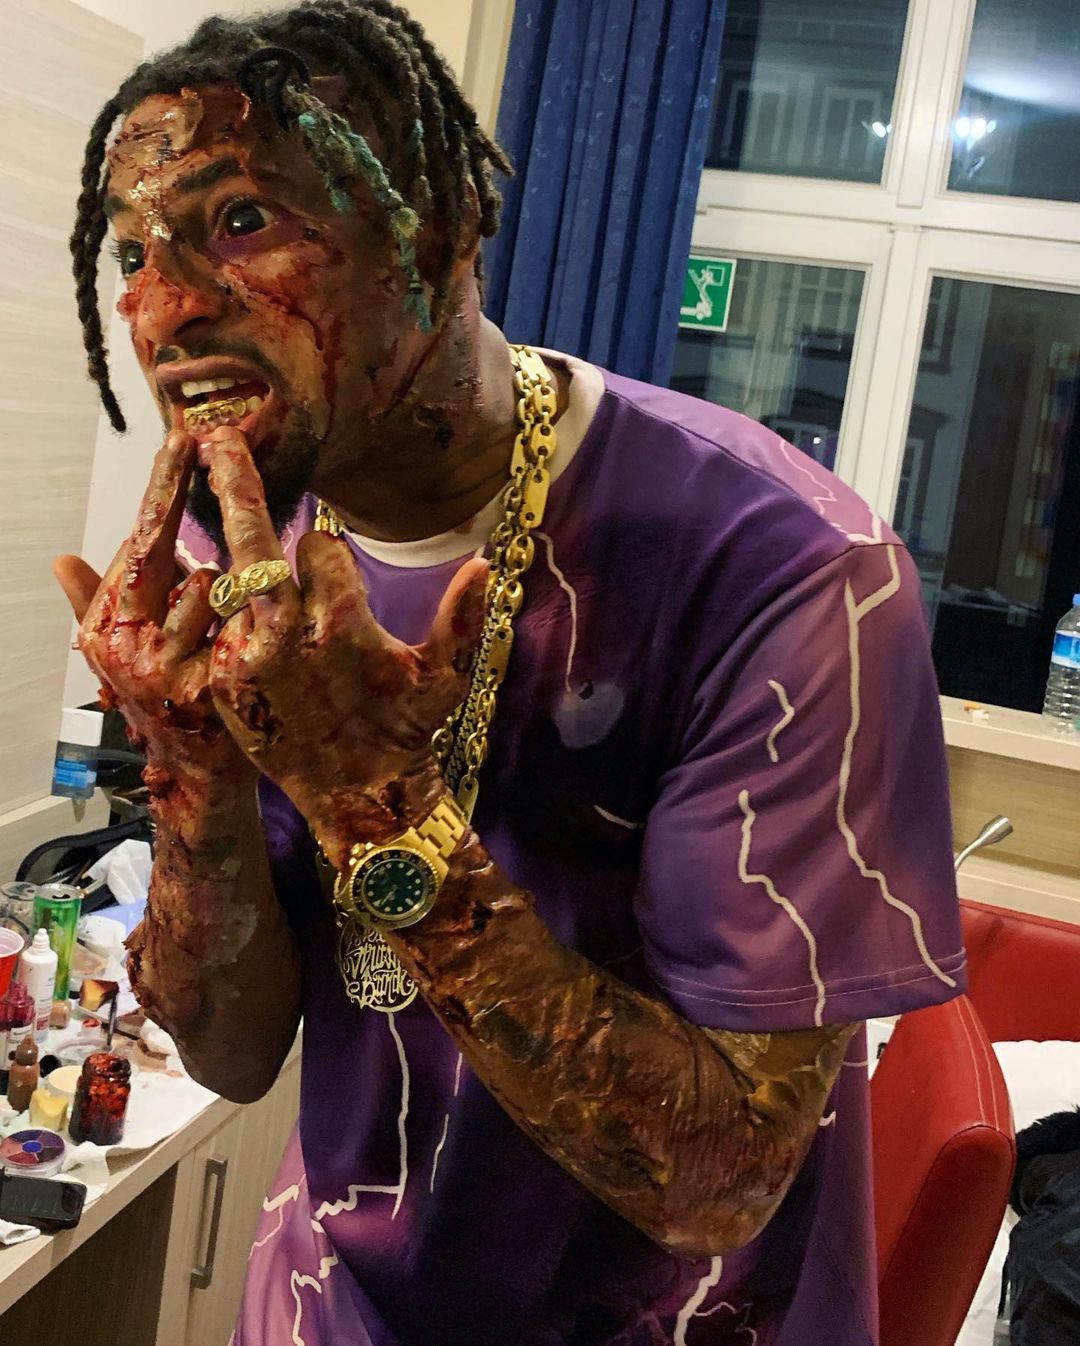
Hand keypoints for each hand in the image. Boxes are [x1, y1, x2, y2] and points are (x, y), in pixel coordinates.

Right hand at [54, 431, 253, 795]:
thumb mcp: (123, 655)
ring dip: (227, 593)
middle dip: (179, 494)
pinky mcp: (213, 686)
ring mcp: (169, 666)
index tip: (182, 438)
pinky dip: (251, 620)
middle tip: (204, 440)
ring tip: (227, 628)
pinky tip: (251, 644)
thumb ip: (94, 604)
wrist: (199, 773)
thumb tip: (59, 558)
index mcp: (108, 626)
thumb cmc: (163, 699)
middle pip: (160, 549)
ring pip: (209, 584)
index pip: (135, 542)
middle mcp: (128, 643)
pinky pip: (241, 622)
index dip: (161, 487)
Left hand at [203, 427, 486, 864]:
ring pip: (233, 580)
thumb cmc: (405, 731)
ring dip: (236, 559)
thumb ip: (463, 620)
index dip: (328, 553)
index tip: (331, 567)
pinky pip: (218, 624)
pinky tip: (226, 606)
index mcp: (343, 626)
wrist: (355, 797)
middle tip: (215, 438)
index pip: (323, 548)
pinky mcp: (223, 681)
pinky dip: (225, 609)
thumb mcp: (443, 680)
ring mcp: (248, 659)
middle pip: (255, 541)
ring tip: (217, 525)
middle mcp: (287, 637)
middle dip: (237, 484)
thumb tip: (488, 563)